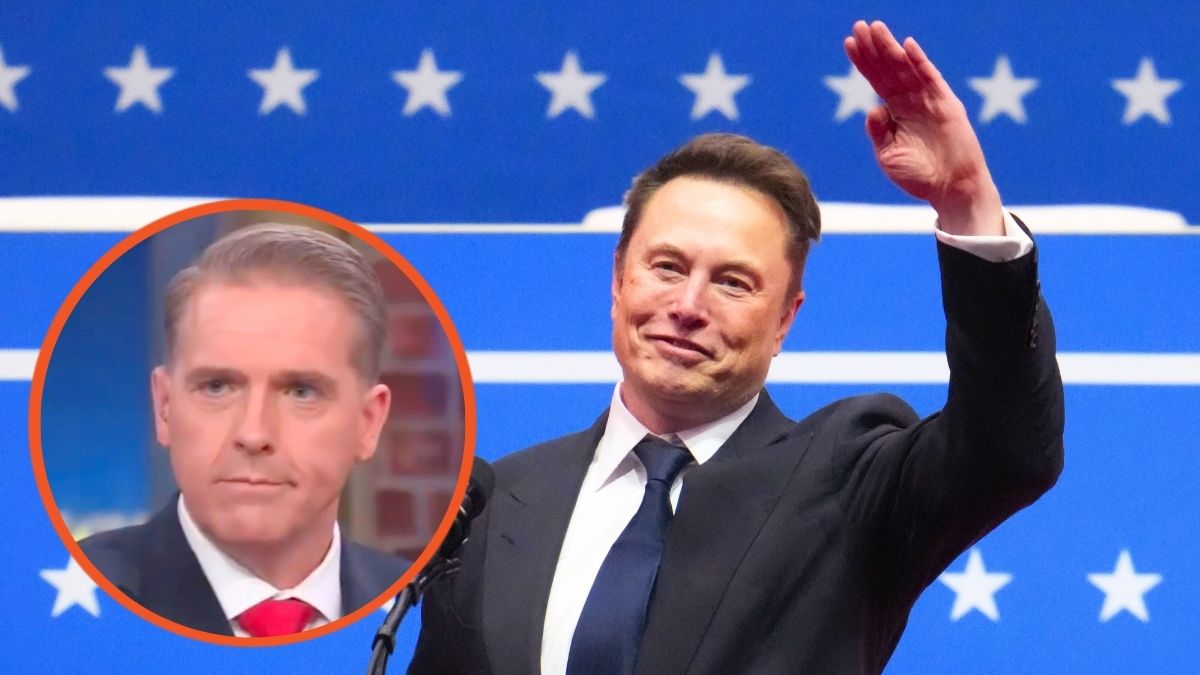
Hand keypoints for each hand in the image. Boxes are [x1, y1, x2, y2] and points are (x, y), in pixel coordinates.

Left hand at [845, 20, 1002, 234]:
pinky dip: (920, 62)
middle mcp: (911, 101)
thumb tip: (872, 108)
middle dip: (874, 48)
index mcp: (895, 112)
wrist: (949, 189)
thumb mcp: (888, 156)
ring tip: (876, 29)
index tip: (849, 43)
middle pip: (888, 68)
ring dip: (891, 48)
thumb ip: (878, 132)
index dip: (863, 62)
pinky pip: (932, 79)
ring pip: (906, 68)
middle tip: (859, 26)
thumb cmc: (919, 176)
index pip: (876, 80)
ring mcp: (929, 100)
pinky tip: (907, 46)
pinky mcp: (947, 104)